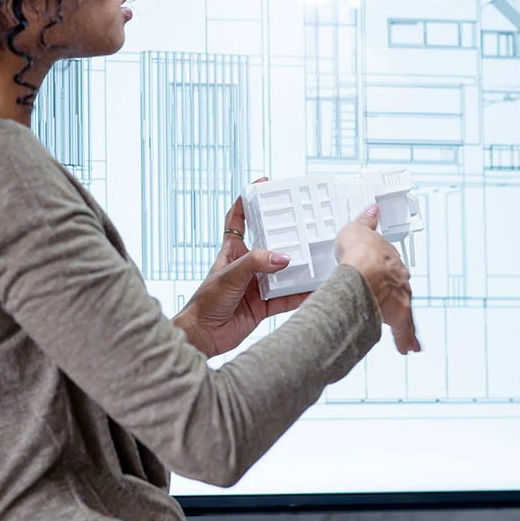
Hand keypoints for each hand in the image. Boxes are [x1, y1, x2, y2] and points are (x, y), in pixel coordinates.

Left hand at [173, 184, 307, 356]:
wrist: (203, 336)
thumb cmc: (205, 302)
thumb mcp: (229, 274)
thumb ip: (256, 263)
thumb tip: (283, 258)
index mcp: (232, 252)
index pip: (237, 220)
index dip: (246, 202)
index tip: (261, 185)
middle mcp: (246, 265)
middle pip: (269, 244)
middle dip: (285, 234)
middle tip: (304, 223)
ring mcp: (256, 285)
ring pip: (282, 271)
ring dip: (297, 267)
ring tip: (316, 257)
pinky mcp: (263, 305)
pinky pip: (287, 297)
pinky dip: (300, 294)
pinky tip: (314, 289)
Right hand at [334, 204, 421, 353]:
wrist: (363, 270)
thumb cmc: (359, 252)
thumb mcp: (357, 229)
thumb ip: (365, 222)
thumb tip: (372, 210)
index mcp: (392, 261)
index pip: (393, 268)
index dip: (388, 274)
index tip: (385, 279)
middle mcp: (400, 281)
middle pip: (400, 291)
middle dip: (396, 300)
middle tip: (391, 308)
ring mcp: (400, 299)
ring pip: (405, 312)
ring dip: (405, 323)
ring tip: (407, 336)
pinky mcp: (398, 316)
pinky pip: (404, 331)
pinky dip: (406, 340)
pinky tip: (408, 349)